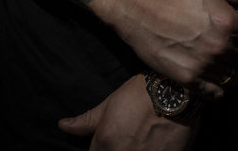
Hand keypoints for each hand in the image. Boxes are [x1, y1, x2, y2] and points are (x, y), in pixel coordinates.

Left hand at [59, 75, 197, 149]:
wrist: (174, 92)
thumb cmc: (141, 94)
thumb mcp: (110, 104)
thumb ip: (86, 121)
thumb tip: (63, 126)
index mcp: (105, 143)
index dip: (99, 150)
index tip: (109, 143)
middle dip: (115, 150)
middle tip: (126, 140)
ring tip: (138, 143)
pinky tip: (150, 146)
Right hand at [113, 0, 237, 96]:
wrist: (141, 9)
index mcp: (228, 22)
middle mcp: (220, 47)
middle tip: (236, 50)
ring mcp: (204, 65)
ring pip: (234, 81)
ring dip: (233, 73)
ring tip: (223, 62)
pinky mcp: (188, 79)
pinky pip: (216, 93)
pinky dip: (218, 88)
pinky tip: (211, 74)